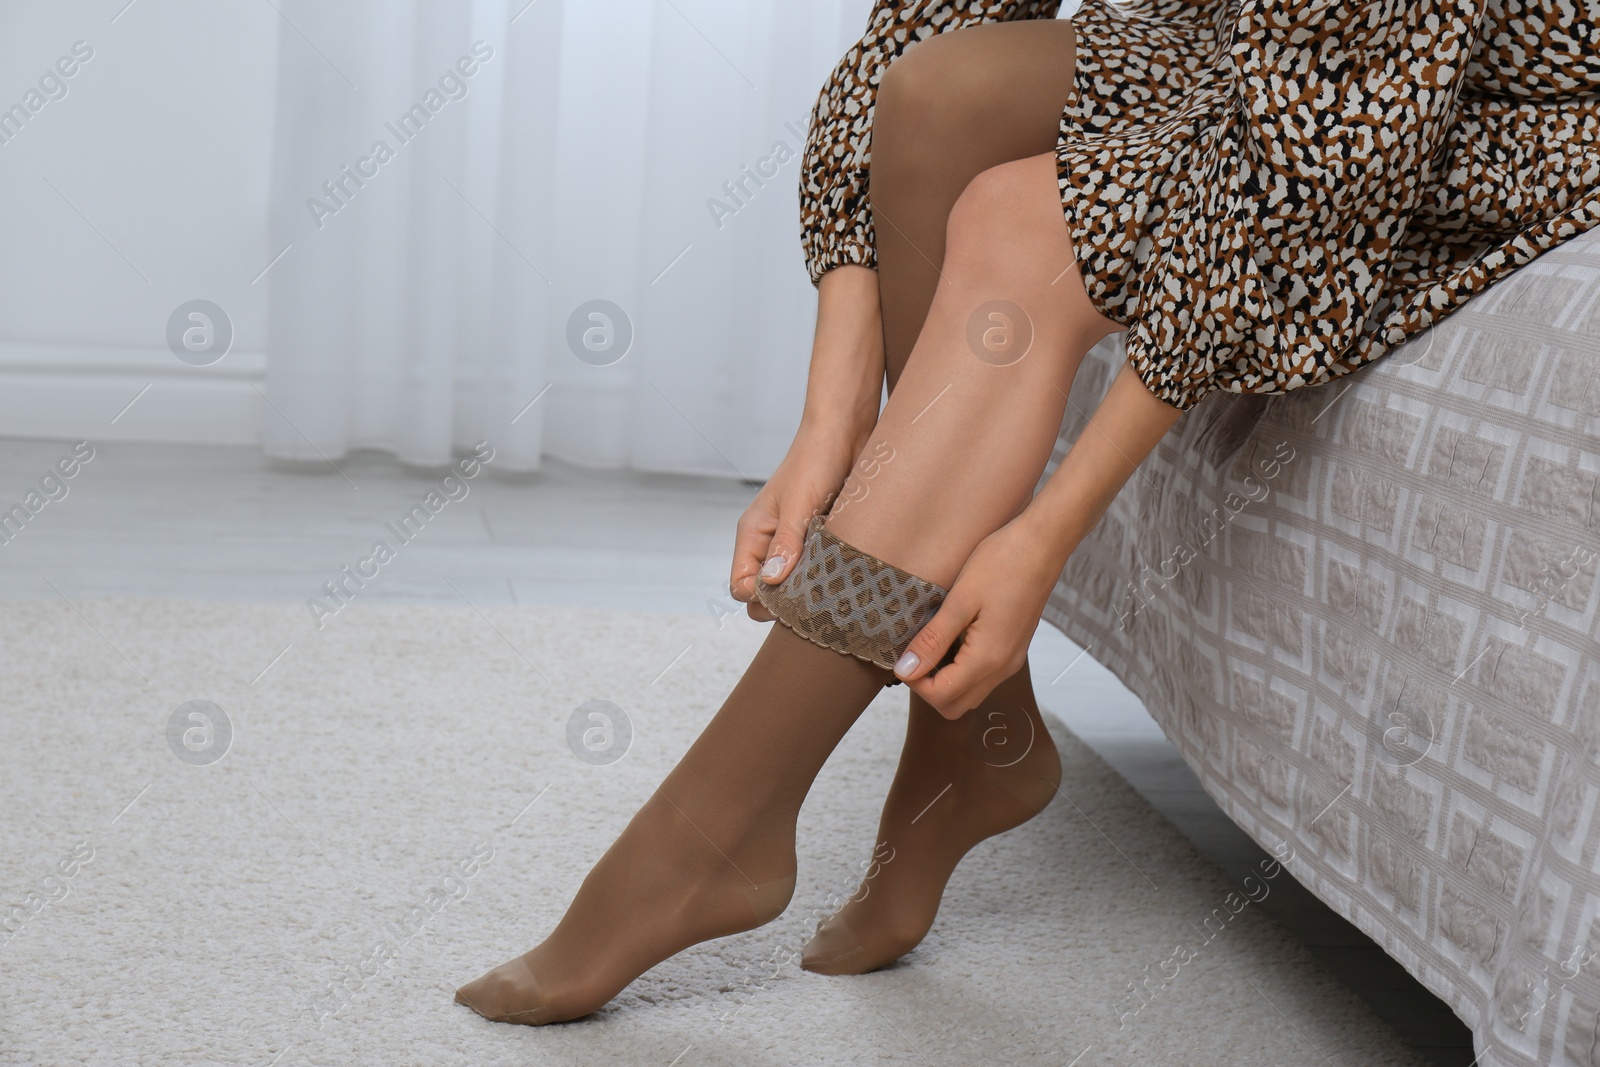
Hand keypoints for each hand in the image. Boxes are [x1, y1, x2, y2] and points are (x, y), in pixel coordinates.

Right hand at [731, 265, 883, 619]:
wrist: (846, 431)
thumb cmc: (816, 459)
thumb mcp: (800, 502)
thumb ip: (786, 543)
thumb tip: (770, 584)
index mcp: (753, 535)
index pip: (742, 587)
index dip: (761, 601)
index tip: (791, 600)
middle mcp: (770, 544)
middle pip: (767, 595)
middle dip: (787, 604)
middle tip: (818, 600)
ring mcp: (795, 544)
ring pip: (795, 587)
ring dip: (812, 592)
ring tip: (835, 588)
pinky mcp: (821, 541)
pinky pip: (819, 572)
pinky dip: (829, 579)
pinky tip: (847, 576)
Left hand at [891, 512, 1067, 717]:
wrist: (1042, 544)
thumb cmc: (1001, 564)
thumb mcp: (960, 600)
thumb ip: (933, 640)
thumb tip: (906, 670)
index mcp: (988, 658)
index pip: (942, 697)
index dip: (915, 683)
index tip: (903, 656)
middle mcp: (1003, 668)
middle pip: (956, 706)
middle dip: (928, 689)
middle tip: (915, 654)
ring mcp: (1011, 661)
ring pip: (970, 694)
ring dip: (945, 681)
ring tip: (931, 645)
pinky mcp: (1014, 650)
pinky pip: (983, 677)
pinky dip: (961, 670)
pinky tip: (951, 640)